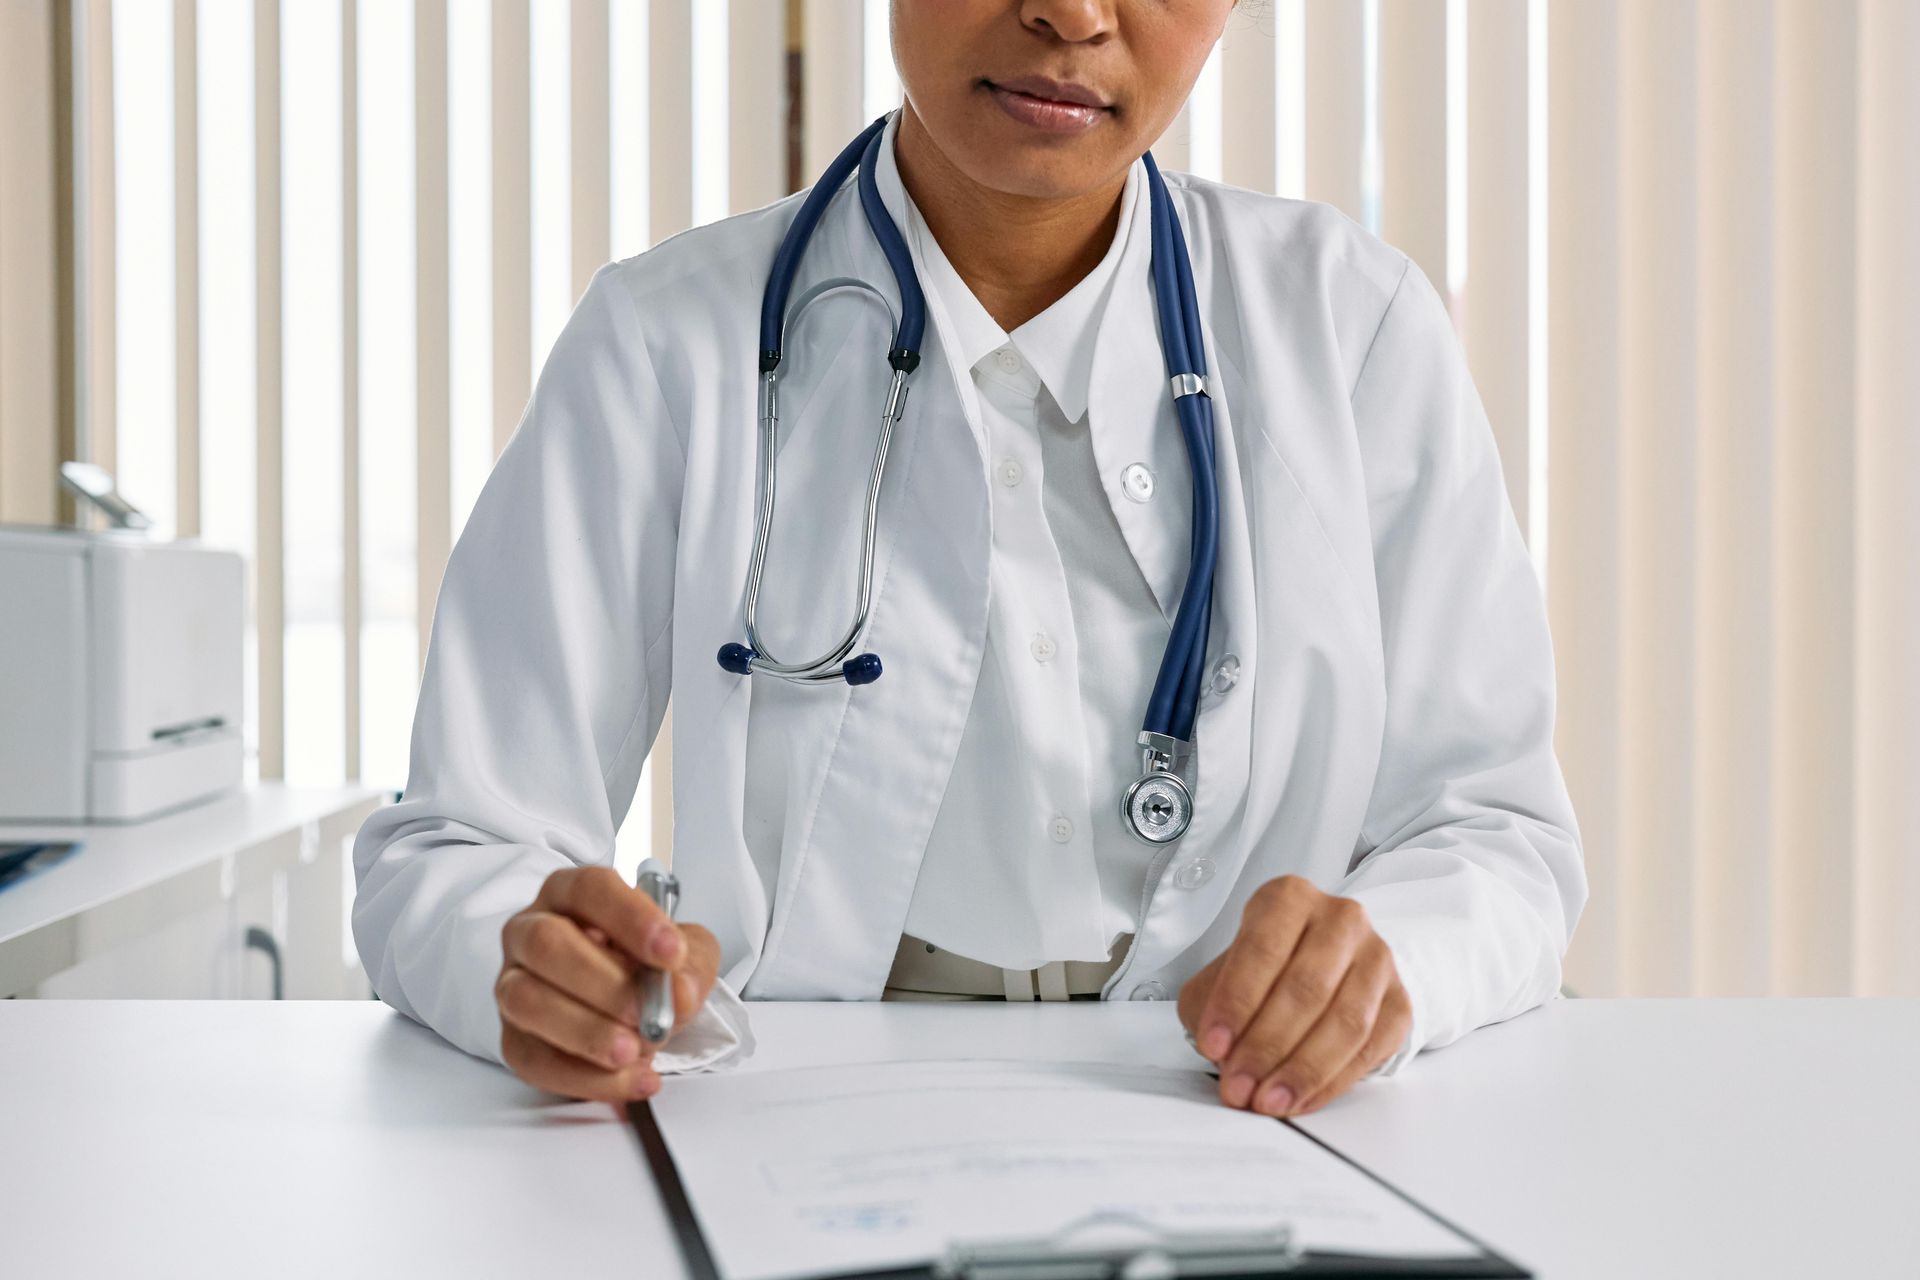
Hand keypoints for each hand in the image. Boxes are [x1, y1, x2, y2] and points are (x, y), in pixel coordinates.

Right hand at [496, 865, 719, 1102]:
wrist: (634, 1007)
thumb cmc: (648, 966)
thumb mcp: (685, 953)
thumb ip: (690, 966)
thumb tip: (678, 994)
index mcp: (571, 894)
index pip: (591, 889)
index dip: (630, 918)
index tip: (671, 953)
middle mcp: (531, 932)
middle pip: (546, 943)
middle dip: (601, 982)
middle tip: (646, 1013)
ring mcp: (513, 985)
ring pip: (526, 1001)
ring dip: (585, 1031)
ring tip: (634, 1050)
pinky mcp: (514, 1038)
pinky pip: (534, 1060)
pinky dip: (586, 1078)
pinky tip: (632, 1079)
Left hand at [1178, 875, 1410, 1117]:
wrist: (1323, 965)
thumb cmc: (1262, 969)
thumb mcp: (1220, 974)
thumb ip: (1211, 1006)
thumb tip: (1223, 1052)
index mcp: (1290, 898)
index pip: (1262, 948)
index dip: (1235, 1002)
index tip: (1212, 1045)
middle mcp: (1340, 919)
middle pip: (1306, 988)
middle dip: (1266, 1046)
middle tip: (1238, 1087)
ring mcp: (1377, 958)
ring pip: (1345, 1022)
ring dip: (1302, 1070)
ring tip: (1267, 1102)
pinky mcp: (1400, 1000)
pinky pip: (1371, 1048)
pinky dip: (1332, 1081)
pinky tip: (1300, 1100)